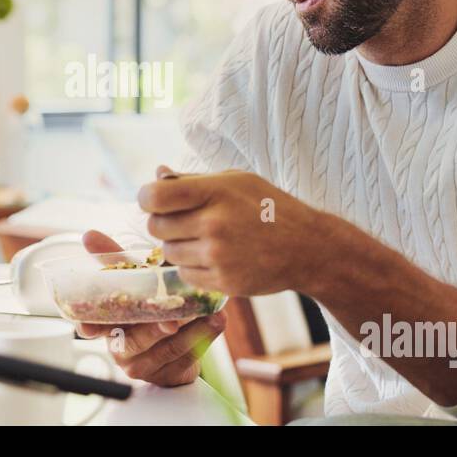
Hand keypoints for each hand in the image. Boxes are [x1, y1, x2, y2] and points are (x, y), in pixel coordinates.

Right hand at [75, 230, 226, 386]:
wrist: (180, 341)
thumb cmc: (152, 304)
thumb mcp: (136, 280)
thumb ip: (115, 259)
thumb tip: (89, 234)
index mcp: (109, 325)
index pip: (91, 327)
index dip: (89, 327)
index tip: (90, 329)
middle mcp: (121, 348)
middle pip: (135, 340)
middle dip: (155, 328)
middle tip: (172, 319)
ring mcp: (143, 365)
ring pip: (166, 348)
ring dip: (191, 330)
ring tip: (209, 315)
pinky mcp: (167, 375)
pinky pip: (187, 358)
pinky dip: (205, 338)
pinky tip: (216, 322)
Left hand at [140, 165, 338, 296]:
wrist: (308, 248)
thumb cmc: (269, 207)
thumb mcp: (236, 181)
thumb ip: (194, 180)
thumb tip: (158, 174)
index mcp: (215, 192)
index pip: (154, 197)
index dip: (148, 199)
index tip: (157, 201)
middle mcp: (214, 224)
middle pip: (156, 227)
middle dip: (164, 224)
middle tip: (184, 221)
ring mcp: (218, 256)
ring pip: (168, 253)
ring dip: (178, 247)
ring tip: (203, 239)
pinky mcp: (223, 282)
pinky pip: (185, 275)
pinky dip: (193, 267)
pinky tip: (214, 257)